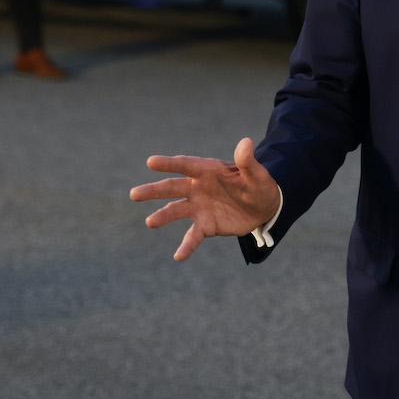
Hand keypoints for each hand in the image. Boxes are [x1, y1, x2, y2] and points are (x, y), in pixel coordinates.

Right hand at [129, 138, 280, 260]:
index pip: (185, 165)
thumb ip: (248, 162)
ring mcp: (199, 206)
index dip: (169, 163)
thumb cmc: (259, 185)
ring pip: (176, 211)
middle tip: (134, 194)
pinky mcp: (206, 225)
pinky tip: (179, 256)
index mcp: (208, 170)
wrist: (264, 208)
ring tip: (150, 222)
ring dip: (162, 216)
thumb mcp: (257, 174)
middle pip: (172, 187)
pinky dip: (186, 245)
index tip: (151, 162)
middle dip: (153, 190)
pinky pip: (193, 235)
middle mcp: (198, 187)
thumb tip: (246, 142)